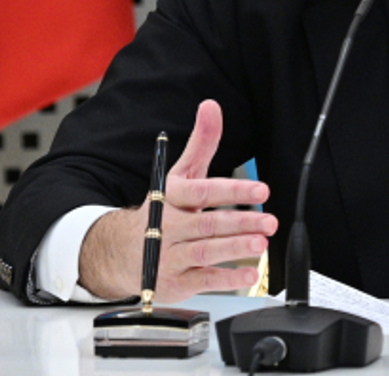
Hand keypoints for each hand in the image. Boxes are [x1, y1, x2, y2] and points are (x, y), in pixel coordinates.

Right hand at [77, 99, 276, 301]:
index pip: (203, 191)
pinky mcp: (176, 281)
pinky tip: (249, 275)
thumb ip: (201, 143)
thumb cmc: (161, 211)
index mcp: (171, 198)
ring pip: (205, 252)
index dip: (234, 190)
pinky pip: (203, 279)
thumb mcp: (179, 176)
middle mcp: (169, 227)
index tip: (261, 189)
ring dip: (234, 248)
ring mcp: (170, 256)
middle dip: (240, 222)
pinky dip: (227, 279)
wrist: (120, 252)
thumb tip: (211, 106)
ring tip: (260, 244)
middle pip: (207, 224)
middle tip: (268, 221)